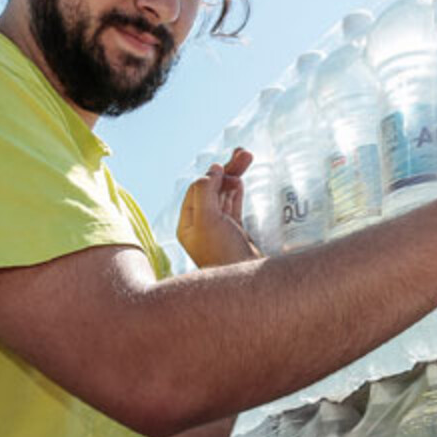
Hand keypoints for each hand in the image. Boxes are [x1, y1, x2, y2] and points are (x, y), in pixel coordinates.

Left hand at [178, 147, 259, 267]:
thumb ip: (205, 192)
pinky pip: (234, 207)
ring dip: (234, 176)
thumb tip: (212, 170)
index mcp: (188, 224)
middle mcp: (201, 226)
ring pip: (225, 196)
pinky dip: (237, 192)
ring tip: (247, 157)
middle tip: (245, 153)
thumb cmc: (223, 254)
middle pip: (212, 190)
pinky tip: (241, 180)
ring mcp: (219, 230)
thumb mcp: (207, 220)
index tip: (225, 165)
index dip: (212, 174)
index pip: (197, 190)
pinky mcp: (235, 234)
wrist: (246, 284)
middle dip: (227, 171)